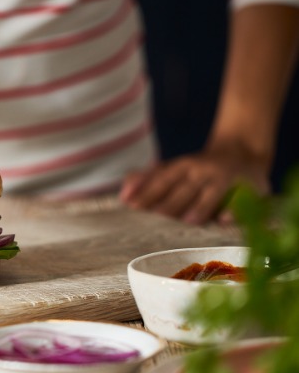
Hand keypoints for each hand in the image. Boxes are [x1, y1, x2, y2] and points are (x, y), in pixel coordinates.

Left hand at [119, 149, 270, 224]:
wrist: (243, 151)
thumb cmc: (197, 169)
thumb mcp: (173, 169)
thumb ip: (147, 179)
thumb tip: (123, 194)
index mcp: (182, 167)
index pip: (162, 180)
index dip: (146, 191)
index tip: (130, 204)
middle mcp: (202, 171)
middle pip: (184, 188)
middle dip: (170, 203)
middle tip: (157, 216)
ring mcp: (225, 179)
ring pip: (211, 193)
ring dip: (200, 207)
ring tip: (189, 221)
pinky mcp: (249, 188)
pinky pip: (241, 200)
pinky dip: (234, 209)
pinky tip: (225, 220)